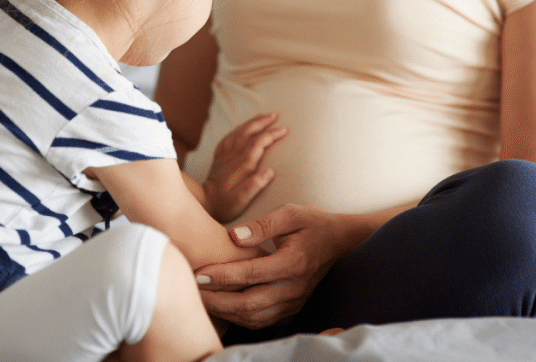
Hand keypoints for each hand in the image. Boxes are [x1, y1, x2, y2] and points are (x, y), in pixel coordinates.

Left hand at [194, 204, 354, 329]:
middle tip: (192, 289)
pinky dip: (239, 318)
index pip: (251, 273)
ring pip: (254, 317)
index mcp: (293, 263)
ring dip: (225, 311)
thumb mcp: (292, 214)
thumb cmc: (313, 224)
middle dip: (217, 299)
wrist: (342, 243)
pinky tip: (222, 307)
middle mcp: (293, 288)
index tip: (198, 271)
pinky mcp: (292, 309)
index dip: (222, 275)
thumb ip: (263, 224)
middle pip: (249, 303)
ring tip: (202, 299)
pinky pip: (262, 321)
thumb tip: (234, 236)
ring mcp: (294, 302)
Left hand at [203, 113, 286, 222]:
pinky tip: (243, 127)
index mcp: (241, 165)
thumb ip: (255, 185)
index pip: (258, 144)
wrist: (203, 203)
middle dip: (262, 122)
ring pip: (238, 133)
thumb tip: (270, 171)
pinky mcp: (218, 158)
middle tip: (275, 116)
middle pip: (248, 133)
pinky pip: (228, 138)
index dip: (271, 135)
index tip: (284, 130)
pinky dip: (237, 130)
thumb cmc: (225, 205)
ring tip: (263, 116)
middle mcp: (232, 157)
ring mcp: (224, 155)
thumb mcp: (241, 201)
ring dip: (251, 123)